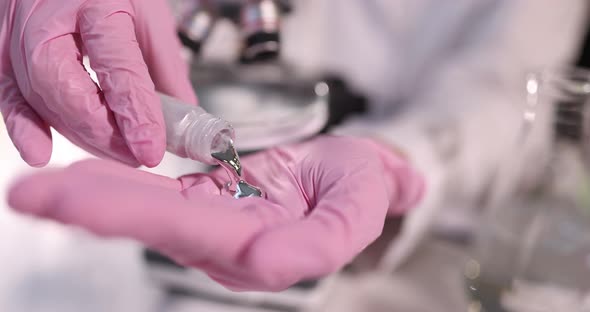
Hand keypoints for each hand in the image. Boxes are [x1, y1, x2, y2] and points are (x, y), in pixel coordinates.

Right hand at [0, 0, 196, 167]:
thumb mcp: (149, 13)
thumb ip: (166, 66)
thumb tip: (181, 115)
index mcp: (97, 3)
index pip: (118, 69)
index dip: (136, 115)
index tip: (152, 149)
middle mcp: (50, 19)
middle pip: (70, 91)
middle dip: (105, 135)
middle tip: (137, 155)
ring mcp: (20, 35)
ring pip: (42, 99)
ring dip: (80, 136)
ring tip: (116, 152)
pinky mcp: (5, 51)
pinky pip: (9, 95)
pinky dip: (26, 128)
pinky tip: (40, 152)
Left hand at [7, 136, 423, 290]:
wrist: (351, 176)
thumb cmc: (358, 190)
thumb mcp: (357, 212)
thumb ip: (317, 244)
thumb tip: (268, 262)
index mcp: (261, 248)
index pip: (189, 231)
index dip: (135, 216)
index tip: (79, 204)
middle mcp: (227, 244)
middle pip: (154, 225)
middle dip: (92, 209)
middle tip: (33, 197)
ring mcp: (214, 225)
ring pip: (149, 212)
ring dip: (94, 199)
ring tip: (41, 191)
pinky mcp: (209, 204)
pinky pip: (160, 195)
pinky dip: (120, 185)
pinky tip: (85, 178)